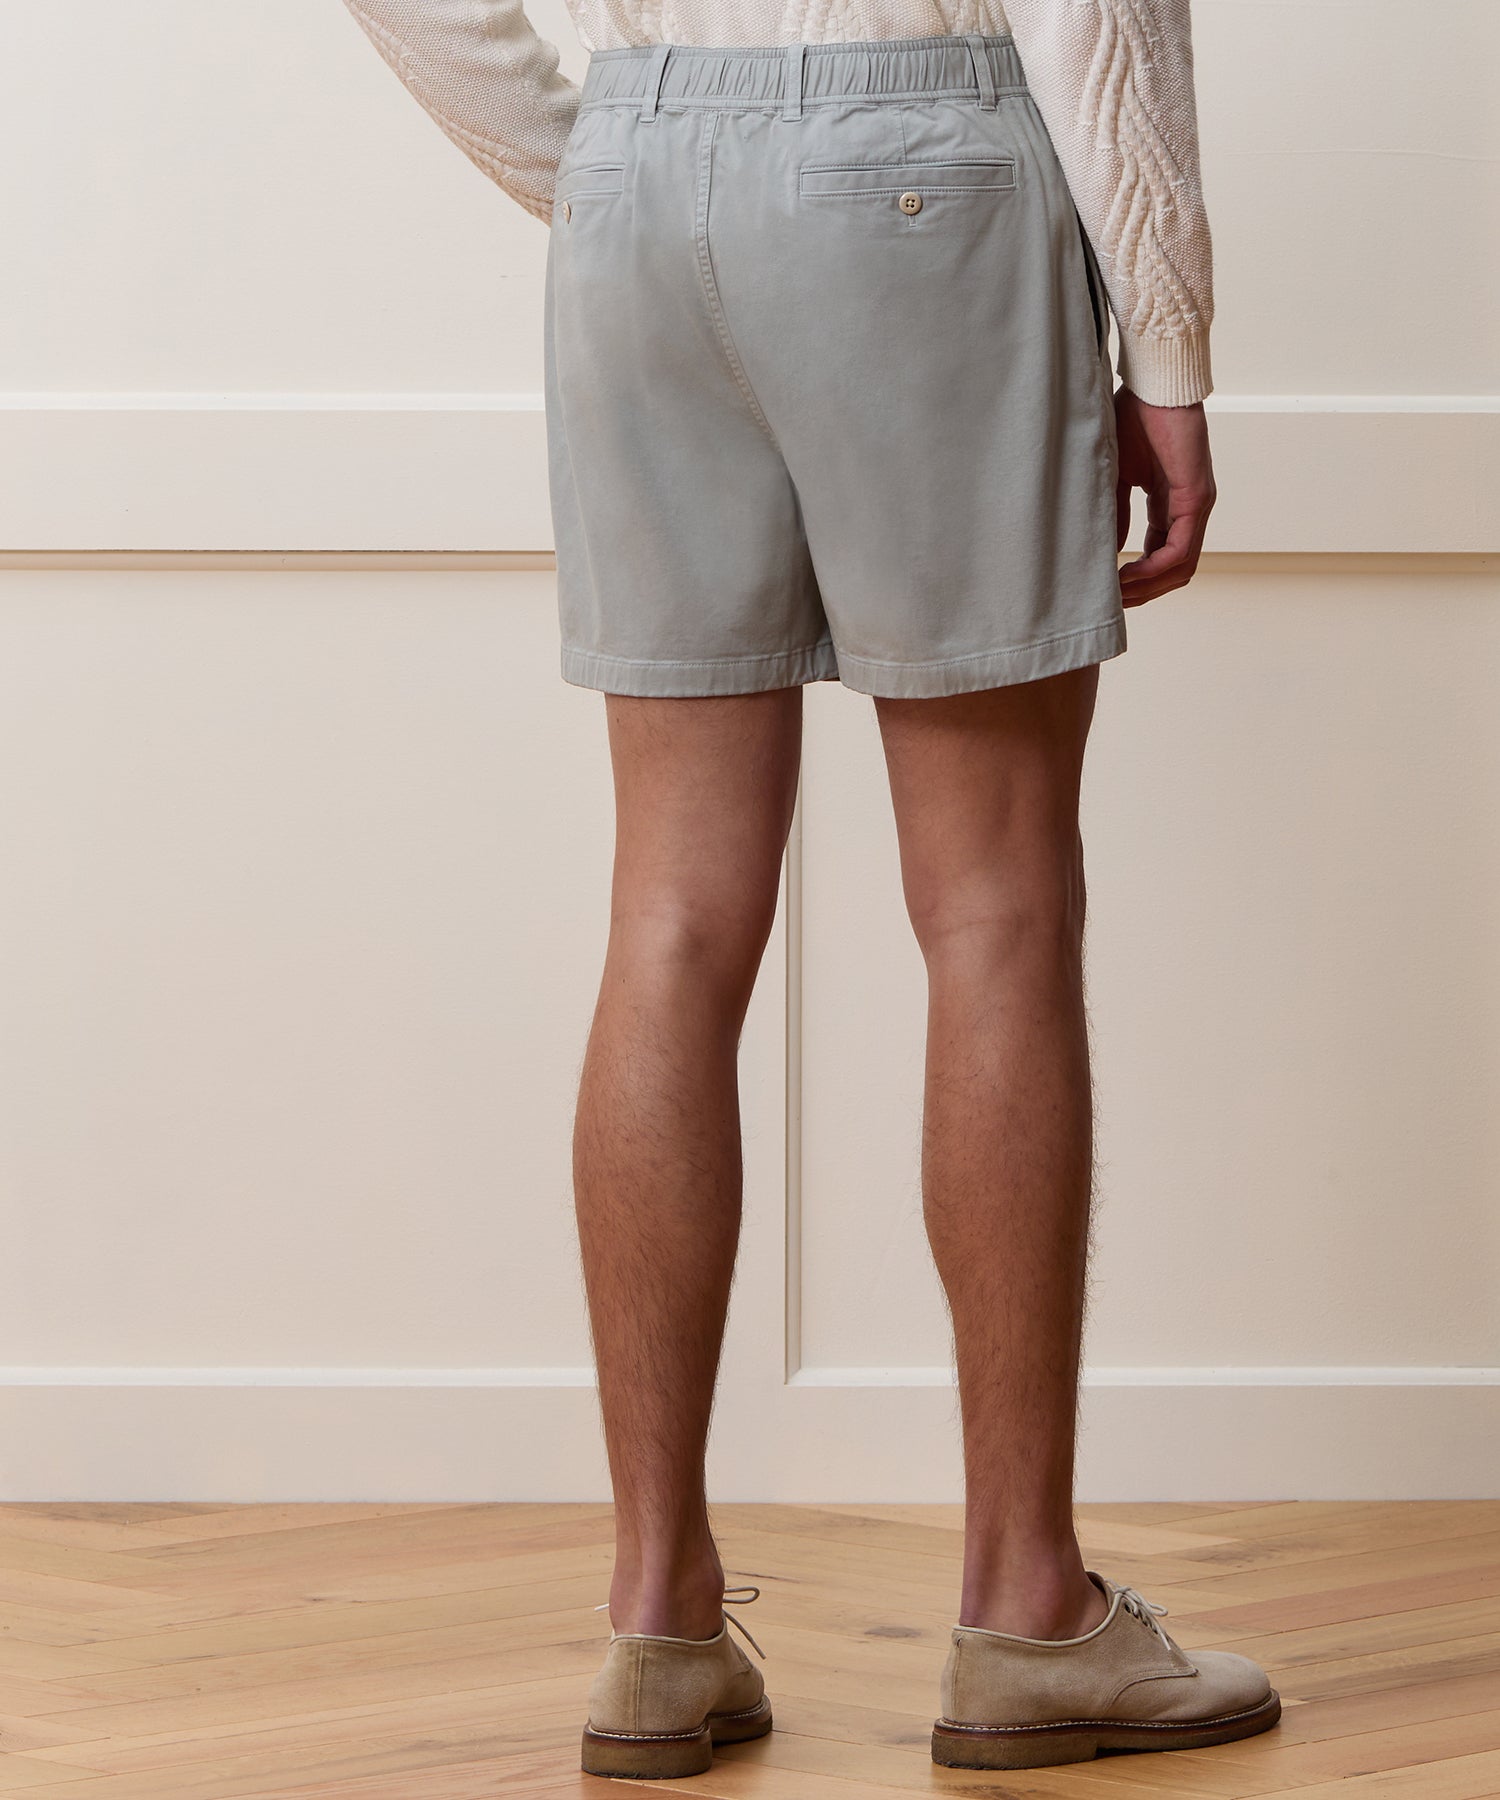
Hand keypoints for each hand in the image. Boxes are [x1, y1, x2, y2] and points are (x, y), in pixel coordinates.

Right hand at [1114, 390, 1216, 605]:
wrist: (1153, 383)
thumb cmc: (1132, 417)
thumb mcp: (1116, 476)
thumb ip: (1115, 515)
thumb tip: (1109, 552)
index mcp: (1171, 502)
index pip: (1161, 555)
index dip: (1136, 579)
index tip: (1107, 590)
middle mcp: (1189, 508)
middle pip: (1175, 571)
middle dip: (1143, 592)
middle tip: (1111, 603)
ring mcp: (1197, 505)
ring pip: (1180, 568)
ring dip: (1148, 588)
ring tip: (1116, 594)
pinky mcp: (1196, 498)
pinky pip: (1180, 550)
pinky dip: (1153, 570)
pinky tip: (1127, 574)